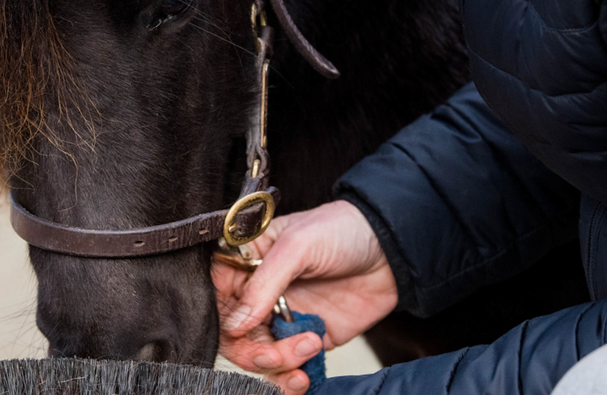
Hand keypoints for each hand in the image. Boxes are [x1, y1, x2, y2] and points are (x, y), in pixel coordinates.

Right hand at [212, 200, 398, 394]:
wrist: (391, 249)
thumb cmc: (340, 229)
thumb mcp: (298, 245)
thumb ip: (264, 283)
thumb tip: (234, 324)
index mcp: (246, 262)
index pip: (215, 297)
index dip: (222, 318)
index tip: (240, 328)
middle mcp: (259, 293)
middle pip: (233, 335)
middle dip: (252, 352)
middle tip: (276, 352)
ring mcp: (281, 318)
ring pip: (258, 357)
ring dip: (277, 365)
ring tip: (307, 349)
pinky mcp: (306, 338)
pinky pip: (288, 368)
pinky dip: (291, 378)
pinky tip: (307, 372)